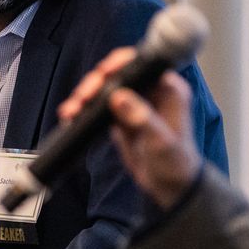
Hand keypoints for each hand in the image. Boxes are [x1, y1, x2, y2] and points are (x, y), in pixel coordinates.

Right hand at [58, 47, 201, 208]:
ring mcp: (133, 102)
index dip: (121, 63)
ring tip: (73, 109)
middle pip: (117, 74)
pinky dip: (84, 109)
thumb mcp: (161, 141)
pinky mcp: (120, 116)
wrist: (170, 185)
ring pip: (104, 88)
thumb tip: (119, 97)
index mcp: (168, 88)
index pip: (142, 64)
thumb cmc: (176, 162)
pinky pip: (98, 106)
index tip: (104, 72)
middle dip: (97, 82)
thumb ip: (142, 118)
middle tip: (84, 96)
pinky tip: (72, 115)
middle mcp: (150, 90)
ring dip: (86, 96)